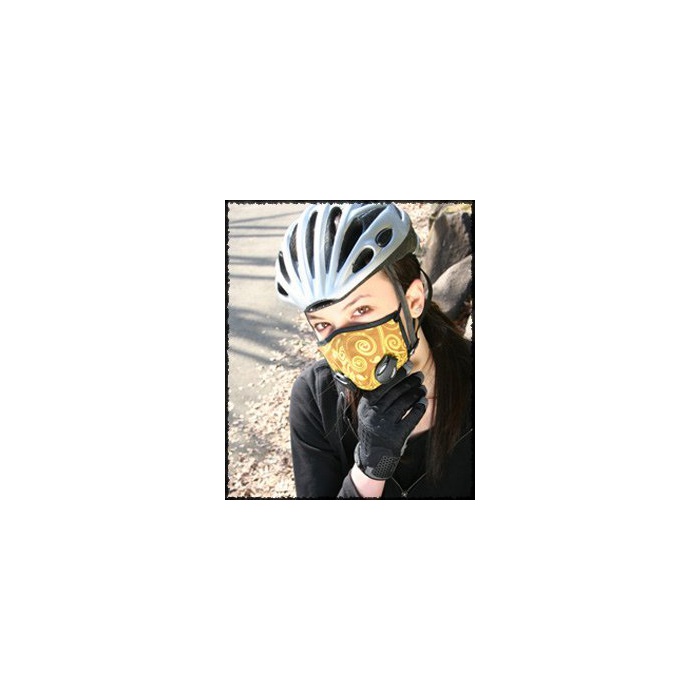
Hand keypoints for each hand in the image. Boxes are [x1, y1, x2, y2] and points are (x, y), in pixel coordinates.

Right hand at [354, 363, 427, 479]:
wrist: (373, 457)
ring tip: (422, 388)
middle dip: (410, 382)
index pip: (381, 385)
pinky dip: (419, 408)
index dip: (396, 374)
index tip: (407, 366)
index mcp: (365, 406)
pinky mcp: (397, 435)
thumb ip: (375, 397)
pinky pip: (412, 417)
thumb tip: (391, 374)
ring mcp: (385, 425)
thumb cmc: (372, 430)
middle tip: (419, 376)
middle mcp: (374, 414)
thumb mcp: (367, 413)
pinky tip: (423, 402)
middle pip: (395, 392)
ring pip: (404, 402)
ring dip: (416, 393)